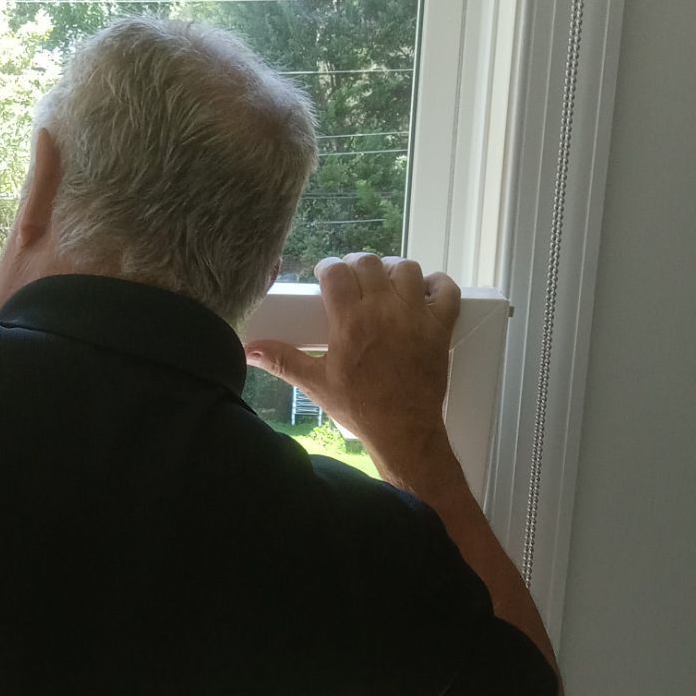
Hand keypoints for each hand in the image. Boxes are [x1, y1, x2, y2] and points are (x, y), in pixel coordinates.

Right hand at [246, 252, 459, 467]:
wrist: (403, 431)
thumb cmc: (360, 408)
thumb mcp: (316, 384)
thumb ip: (282, 360)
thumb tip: (250, 350)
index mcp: (350, 322)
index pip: (337, 272)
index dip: (329, 268)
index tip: (327, 276)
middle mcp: (383, 311)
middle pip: (370, 264)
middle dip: (357, 265)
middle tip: (353, 280)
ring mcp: (415, 316)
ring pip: (406, 269)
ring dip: (393, 271)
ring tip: (385, 284)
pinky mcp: (439, 327)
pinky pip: (445, 289)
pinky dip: (436, 284)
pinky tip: (423, 293)